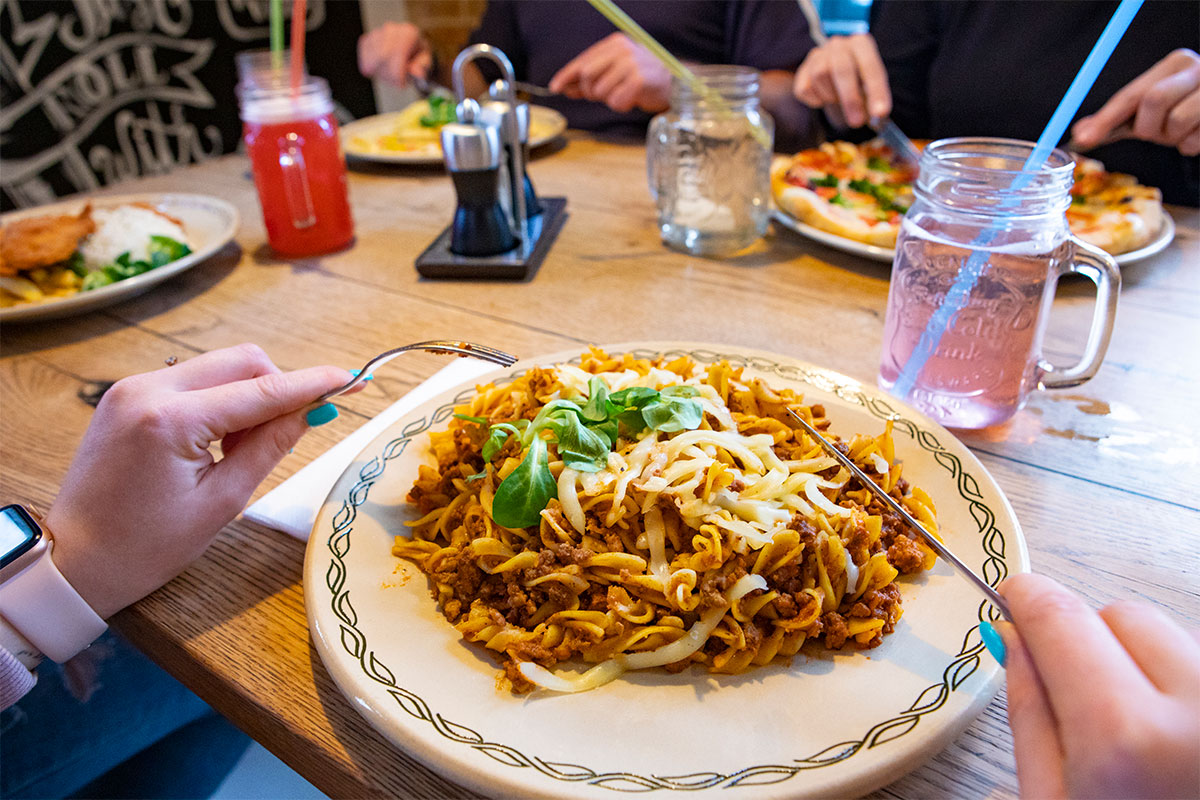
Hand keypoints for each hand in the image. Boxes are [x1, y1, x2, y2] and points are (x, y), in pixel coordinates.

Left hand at [45, 344, 352, 618]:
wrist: (73, 560)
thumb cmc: (144, 546)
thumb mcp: (221, 503)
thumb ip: (270, 447)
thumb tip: (312, 411)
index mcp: (170, 421)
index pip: (261, 390)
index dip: (313, 384)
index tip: (353, 378)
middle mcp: (148, 389)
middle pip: (242, 361)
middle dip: (279, 387)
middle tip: (292, 432)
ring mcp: (133, 387)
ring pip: (219, 367)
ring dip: (249, 396)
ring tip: (241, 450)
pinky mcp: (127, 394)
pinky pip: (194, 381)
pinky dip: (220, 401)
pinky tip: (216, 442)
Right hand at [358, 22, 432, 87]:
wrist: (409, 47)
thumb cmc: (418, 57)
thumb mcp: (426, 63)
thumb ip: (422, 67)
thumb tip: (417, 73)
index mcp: (409, 33)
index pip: (397, 53)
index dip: (397, 73)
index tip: (401, 84)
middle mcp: (391, 30)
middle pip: (382, 57)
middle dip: (389, 75)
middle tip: (396, 83)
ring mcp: (377, 33)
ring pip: (371, 61)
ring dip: (381, 74)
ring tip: (391, 76)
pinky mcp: (366, 40)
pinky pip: (363, 60)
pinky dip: (371, 70)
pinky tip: (382, 70)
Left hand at [548, 33, 670, 113]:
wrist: (674, 83)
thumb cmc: (643, 78)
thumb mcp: (615, 73)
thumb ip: (592, 78)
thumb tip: (566, 87)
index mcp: (614, 44)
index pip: (583, 60)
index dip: (566, 75)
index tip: (554, 87)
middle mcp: (622, 50)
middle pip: (587, 75)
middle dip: (588, 91)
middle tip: (600, 96)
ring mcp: (631, 64)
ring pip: (600, 91)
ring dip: (608, 99)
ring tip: (623, 95)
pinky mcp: (639, 80)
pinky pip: (615, 101)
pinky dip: (620, 105)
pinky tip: (631, 100)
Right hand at [792, 33, 890, 128]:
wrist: (837, 75)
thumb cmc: (859, 81)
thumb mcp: (873, 86)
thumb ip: (876, 99)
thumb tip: (878, 116)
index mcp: (861, 44)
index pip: (869, 66)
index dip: (876, 91)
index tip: (880, 113)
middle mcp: (838, 44)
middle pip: (841, 69)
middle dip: (850, 99)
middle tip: (857, 122)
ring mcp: (818, 55)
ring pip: (820, 76)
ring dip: (831, 96)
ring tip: (838, 99)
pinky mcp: (803, 70)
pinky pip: (805, 89)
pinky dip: (816, 100)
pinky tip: (824, 99)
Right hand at [997, 574, 1199, 797]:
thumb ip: (1030, 714)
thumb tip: (1015, 639)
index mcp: (1126, 737)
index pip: (1062, 619)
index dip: (1028, 598)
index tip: (1013, 597)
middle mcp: (1198, 712)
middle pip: (1125, 616)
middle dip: (1092, 642)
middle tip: (1085, 703)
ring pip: (1175, 640)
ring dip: (1147, 667)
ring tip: (1144, 736)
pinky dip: (1183, 691)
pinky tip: (1179, 744)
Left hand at [1072, 49, 1199, 155]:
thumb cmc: (1186, 110)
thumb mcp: (1149, 112)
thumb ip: (1116, 120)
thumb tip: (1078, 133)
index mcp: (1174, 64)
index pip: (1131, 94)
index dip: (1105, 119)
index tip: (1082, 140)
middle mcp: (1196, 69)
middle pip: (1154, 101)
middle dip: (1149, 127)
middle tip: (1156, 133)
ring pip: (1177, 121)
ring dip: (1172, 138)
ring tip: (1180, 132)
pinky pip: (1194, 140)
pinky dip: (1190, 146)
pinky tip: (1197, 135)